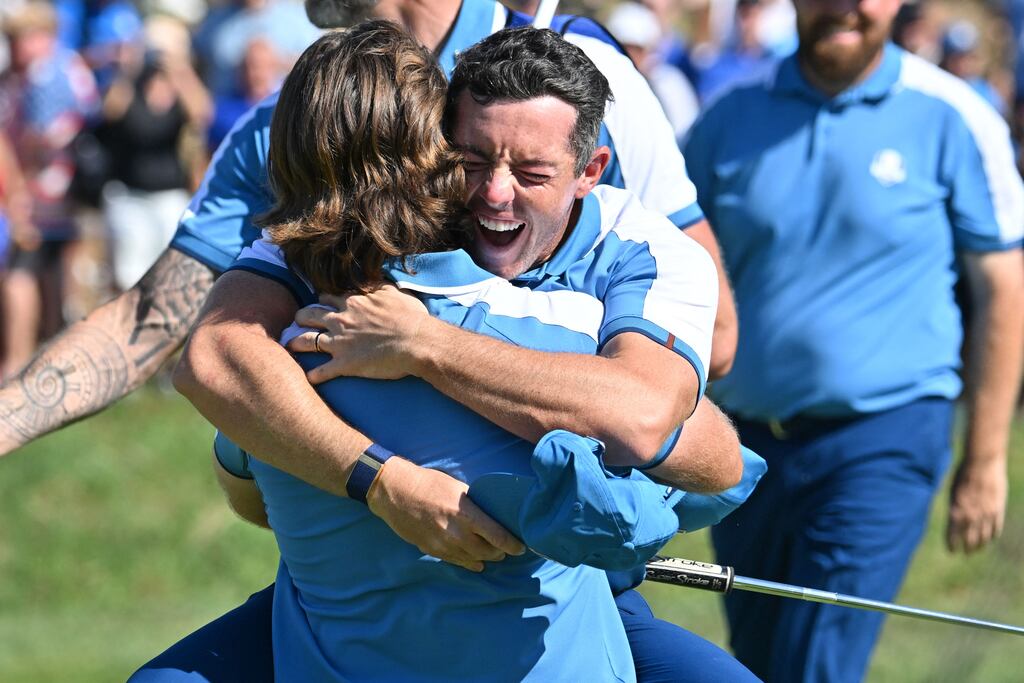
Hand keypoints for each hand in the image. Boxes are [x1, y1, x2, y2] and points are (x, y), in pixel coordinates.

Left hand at [287, 284, 431, 382]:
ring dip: (295, 343)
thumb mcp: (394, 292)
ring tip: (289, 346)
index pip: (327, 298)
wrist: (417, 341)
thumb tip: (374, 279)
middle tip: (298, 321)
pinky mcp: (345, 364)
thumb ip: (380, 286)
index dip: (323, 302)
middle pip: (309, 315)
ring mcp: (340, 342)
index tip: (322, 305)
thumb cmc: (411, 317)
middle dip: (301, 317)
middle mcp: (341, 320)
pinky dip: (313, 376)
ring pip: (306, 340)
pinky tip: (309, 379)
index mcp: (352, 302)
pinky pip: (321, 372)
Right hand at [367, 456, 525, 571]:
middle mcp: (456, 533)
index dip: (513, 545)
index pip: (498, 536)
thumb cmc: (428, 483)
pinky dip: (469, 563)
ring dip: (485, 559)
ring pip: (473, 560)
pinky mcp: (431, 550)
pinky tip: (475, 563)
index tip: (521, 547)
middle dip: (500, 552)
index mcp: (466, 514)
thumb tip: (491, 513)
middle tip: (507, 550)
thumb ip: (474, 505)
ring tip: (492, 555)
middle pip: (488, 552)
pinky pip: (456, 562)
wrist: (394, 492)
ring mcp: (443, 545)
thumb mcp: (457, 488)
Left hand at [946, 456, 1006, 552]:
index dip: (952, 545)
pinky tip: (990, 538)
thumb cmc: (963, 474)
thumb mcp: (952, 491)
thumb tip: (955, 519)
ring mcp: (986, 514)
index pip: (952, 536)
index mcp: (955, 511)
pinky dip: (992, 535)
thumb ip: (954, 507)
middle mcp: (970, 516)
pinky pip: (996, 528)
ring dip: (980, 545)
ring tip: (977, 549)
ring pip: (984, 537)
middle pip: (969, 540)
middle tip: (965, 553)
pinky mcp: (998, 510)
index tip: (952, 551)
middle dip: (966, 548)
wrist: (982, 463)